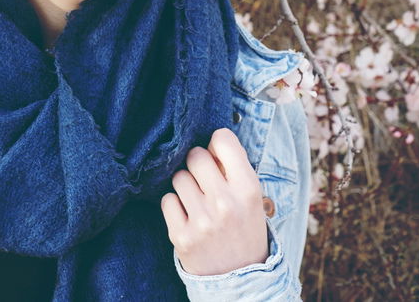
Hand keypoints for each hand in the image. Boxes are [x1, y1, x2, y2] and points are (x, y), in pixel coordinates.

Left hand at [160, 127, 269, 275]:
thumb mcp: (251, 198)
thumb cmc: (243, 228)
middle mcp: (226, 203)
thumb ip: (233, 169)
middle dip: (197, 164)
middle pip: (195, 155)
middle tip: (204, 180)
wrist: (240, 277)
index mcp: (248, 189)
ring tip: (198, 201)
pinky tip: (188, 216)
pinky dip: (175, 206)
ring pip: (179, 177)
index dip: (216, 144)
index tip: (216, 155)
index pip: (223, 140)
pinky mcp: (182, 236)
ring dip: (185, 186)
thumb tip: (207, 142)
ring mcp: (202, 221)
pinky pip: (167, 200)